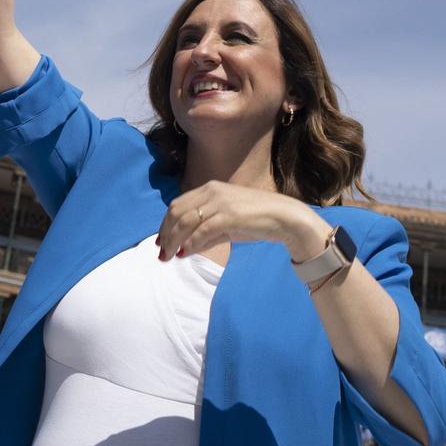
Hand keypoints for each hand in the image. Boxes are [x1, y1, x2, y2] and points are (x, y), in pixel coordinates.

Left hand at [155, 180, 329, 262]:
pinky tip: (185, 254)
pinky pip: (202, 230)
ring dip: (174, 240)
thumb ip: (206, 233)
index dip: (165, 224)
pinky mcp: (229, 215)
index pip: (178, 204)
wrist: (285, 217)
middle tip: (161, 253)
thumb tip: (184, 248)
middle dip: (166, 233)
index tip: (161, 241)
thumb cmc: (257, 220)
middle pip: (177, 212)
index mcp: (209, 188)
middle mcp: (212, 191)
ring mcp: (220, 202)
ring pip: (186, 221)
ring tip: (169, 256)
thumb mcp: (227, 224)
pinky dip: (190, 243)